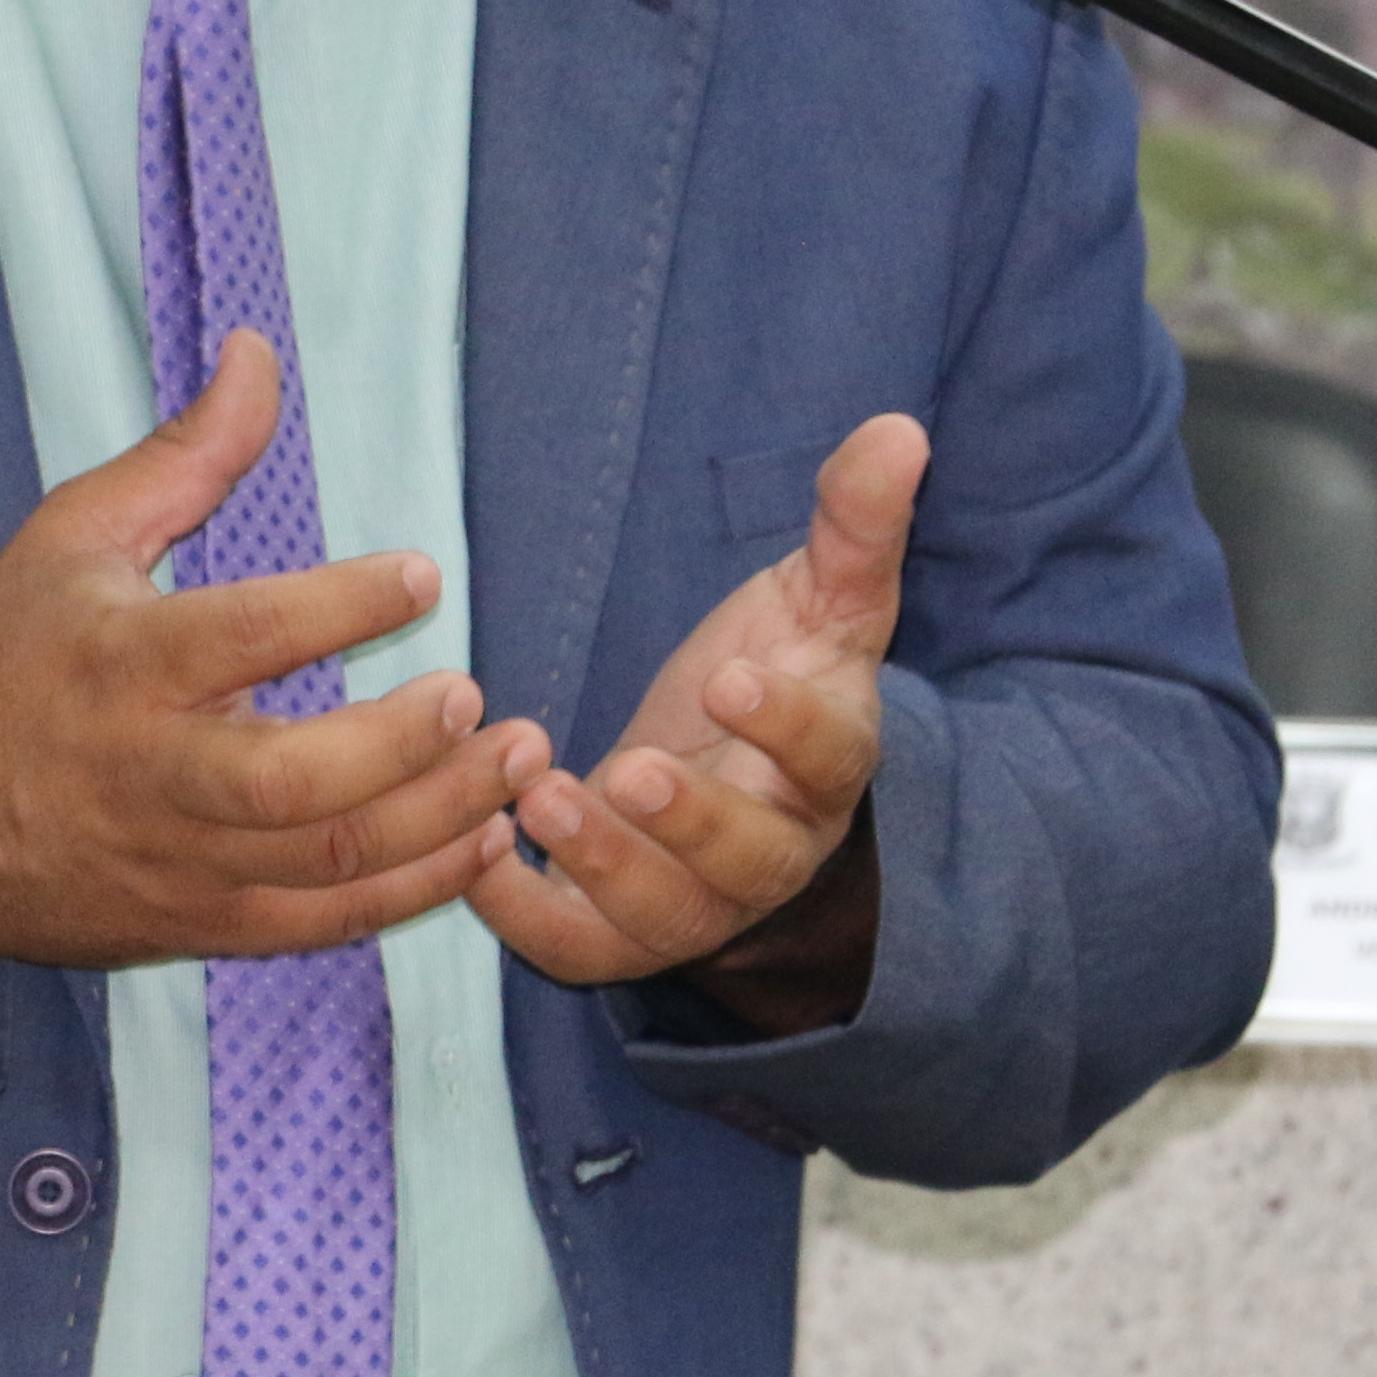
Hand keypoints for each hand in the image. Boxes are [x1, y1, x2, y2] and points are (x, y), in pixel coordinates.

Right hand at [0, 332, 546, 966]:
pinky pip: (322, 924)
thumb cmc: (3, 662)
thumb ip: (184, 455)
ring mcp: (181, 860)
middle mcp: (154, 772)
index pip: (246, 634)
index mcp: (123, 663)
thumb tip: (259, 353)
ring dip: (440, 819)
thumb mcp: (74, 537)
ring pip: (327, 860)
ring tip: (516, 766)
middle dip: (405, 743)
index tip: (423, 573)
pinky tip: (477, 842)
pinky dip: (412, 891)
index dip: (344, 607)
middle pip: (295, 780)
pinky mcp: (201, 923)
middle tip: (476, 693)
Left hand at [470, 412, 925, 1027]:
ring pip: (666, 911)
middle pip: (751, 857)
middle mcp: (773, 847)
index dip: (788, 726)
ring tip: (538, 801)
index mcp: (828, 762)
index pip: (830, 755)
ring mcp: (699, 900)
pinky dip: (527, 918)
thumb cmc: (778, 673)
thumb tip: (899, 429)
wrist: (733, 774)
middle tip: (633, 771)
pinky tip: (477, 856)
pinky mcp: (622, 931)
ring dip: (604, 865)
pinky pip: (581, 948)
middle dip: (693, 822)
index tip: (732, 680)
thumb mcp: (819, 599)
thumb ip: (854, 524)